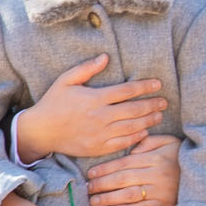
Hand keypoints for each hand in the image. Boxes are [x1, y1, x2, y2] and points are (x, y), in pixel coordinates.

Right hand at [16, 54, 167, 161]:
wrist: (41, 131)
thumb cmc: (53, 103)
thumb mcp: (66, 81)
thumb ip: (86, 69)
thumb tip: (106, 57)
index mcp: (94, 98)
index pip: (127, 91)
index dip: (144, 86)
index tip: (157, 84)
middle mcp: (100, 116)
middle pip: (134, 110)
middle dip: (152, 104)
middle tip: (164, 101)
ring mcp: (100, 134)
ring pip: (132, 127)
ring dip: (148, 120)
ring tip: (159, 115)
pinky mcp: (98, 148)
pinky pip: (123, 143)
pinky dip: (136, 137)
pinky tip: (144, 131)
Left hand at [85, 135, 179, 205]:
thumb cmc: (182, 159)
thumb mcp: (170, 143)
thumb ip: (149, 142)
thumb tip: (132, 150)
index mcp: (155, 158)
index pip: (124, 162)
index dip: (105, 168)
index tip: (90, 173)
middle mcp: (156, 174)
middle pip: (122, 178)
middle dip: (101, 184)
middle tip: (88, 188)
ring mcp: (160, 191)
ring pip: (129, 194)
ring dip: (109, 198)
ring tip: (95, 201)